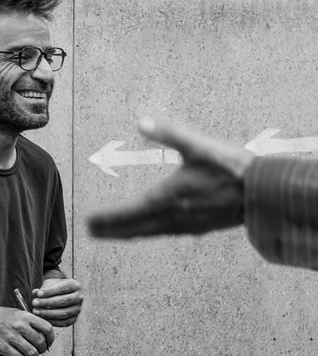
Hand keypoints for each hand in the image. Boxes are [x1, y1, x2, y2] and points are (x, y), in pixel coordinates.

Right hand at [0, 306, 54, 355]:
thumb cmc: (2, 317)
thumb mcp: (18, 313)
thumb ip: (32, 322)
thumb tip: (46, 335)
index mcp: (25, 316)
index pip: (47, 328)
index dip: (51, 338)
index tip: (48, 342)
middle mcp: (20, 326)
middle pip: (40, 343)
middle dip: (42, 349)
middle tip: (38, 350)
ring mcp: (11, 337)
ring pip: (32, 353)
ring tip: (30, 354)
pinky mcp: (4, 347)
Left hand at [32, 278, 82, 326]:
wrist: (60, 295)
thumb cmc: (53, 288)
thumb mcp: (48, 285)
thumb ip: (42, 289)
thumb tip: (35, 293)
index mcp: (75, 285)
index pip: (62, 288)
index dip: (50, 291)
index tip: (38, 294)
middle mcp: (79, 297)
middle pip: (63, 301)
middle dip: (47, 302)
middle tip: (34, 303)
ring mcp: (77, 309)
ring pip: (64, 313)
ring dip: (48, 313)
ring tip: (35, 311)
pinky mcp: (74, 319)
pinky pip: (63, 322)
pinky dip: (51, 321)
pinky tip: (41, 318)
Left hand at [87, 117, 253, 237]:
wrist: (266, 192)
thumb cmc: (233, 168)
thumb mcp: (199, 145)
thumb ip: (169, 133)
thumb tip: (141, 121)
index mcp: (167, 198)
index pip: (127, 213)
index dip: (106, 218)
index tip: (88, 221)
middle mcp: (172, 217)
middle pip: (133, 228)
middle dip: (110, 230)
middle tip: (90, 231)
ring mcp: (185, 225)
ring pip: (147, 233)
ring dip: (126, 234)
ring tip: (109, 234)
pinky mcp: (198, 227)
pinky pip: (163, 233)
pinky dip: (146, 233)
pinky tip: (146, 230)